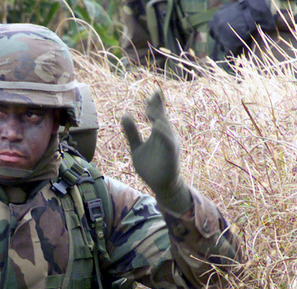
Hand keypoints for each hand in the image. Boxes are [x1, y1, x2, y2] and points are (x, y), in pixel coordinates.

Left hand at [120, 90, 192, 214]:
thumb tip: (125, 115)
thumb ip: (132, 133)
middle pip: (163, 117)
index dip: (156, 103)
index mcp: (159, 132)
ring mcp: (170, 144)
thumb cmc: (151, 167)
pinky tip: (155, 127)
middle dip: (158, 107)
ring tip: (150, 110)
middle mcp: (167, 135)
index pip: (158, 114)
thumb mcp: (136, 148)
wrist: (161, 186)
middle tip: (153, 95)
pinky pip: (168, 142)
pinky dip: (163, 134)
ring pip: (166, 127)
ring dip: (159, 118)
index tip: (152, 94)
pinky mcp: (171, 154)